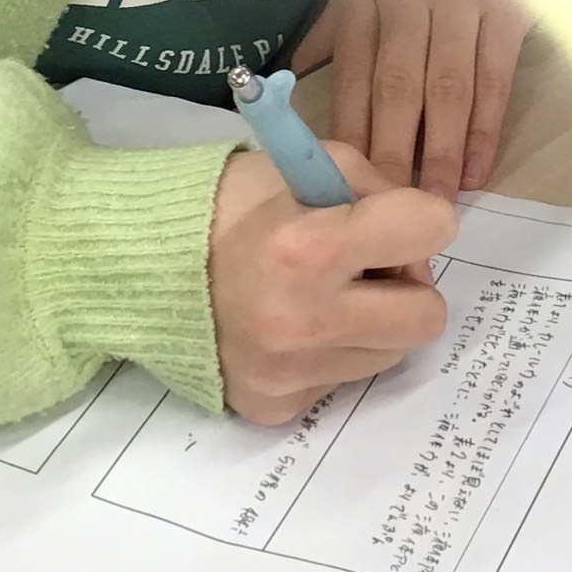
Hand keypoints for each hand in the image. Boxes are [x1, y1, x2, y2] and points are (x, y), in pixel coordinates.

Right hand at [207, 147, 455, 424]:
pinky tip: (290, 328)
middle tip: (363, 270)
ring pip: (390, 354)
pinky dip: (329, 354)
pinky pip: (343, 382)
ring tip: (318, 296)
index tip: (387, 220)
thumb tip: (422, 241)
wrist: (142, 264)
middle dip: (405, 287)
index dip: (418, 217)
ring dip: (368, 323)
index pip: (430, 230)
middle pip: (427, 317)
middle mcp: (301, 321)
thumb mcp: (303, 165)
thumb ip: (376, 191)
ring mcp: (288, 373)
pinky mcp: (275, 406)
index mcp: (308, 247)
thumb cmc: (229, 205)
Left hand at [290, 0, 530, 197]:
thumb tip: (287, 77)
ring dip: (438, 153)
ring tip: (432, 205)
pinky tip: (475, 170)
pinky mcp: (507, 4)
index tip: (343, 187)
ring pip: (445, 89)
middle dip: (389, 156)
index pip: (353, 72)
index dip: (349, 132)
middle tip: (385, 214)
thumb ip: (332, 26)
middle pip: (396, 88)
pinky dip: (485, 129)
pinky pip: (493, 78)